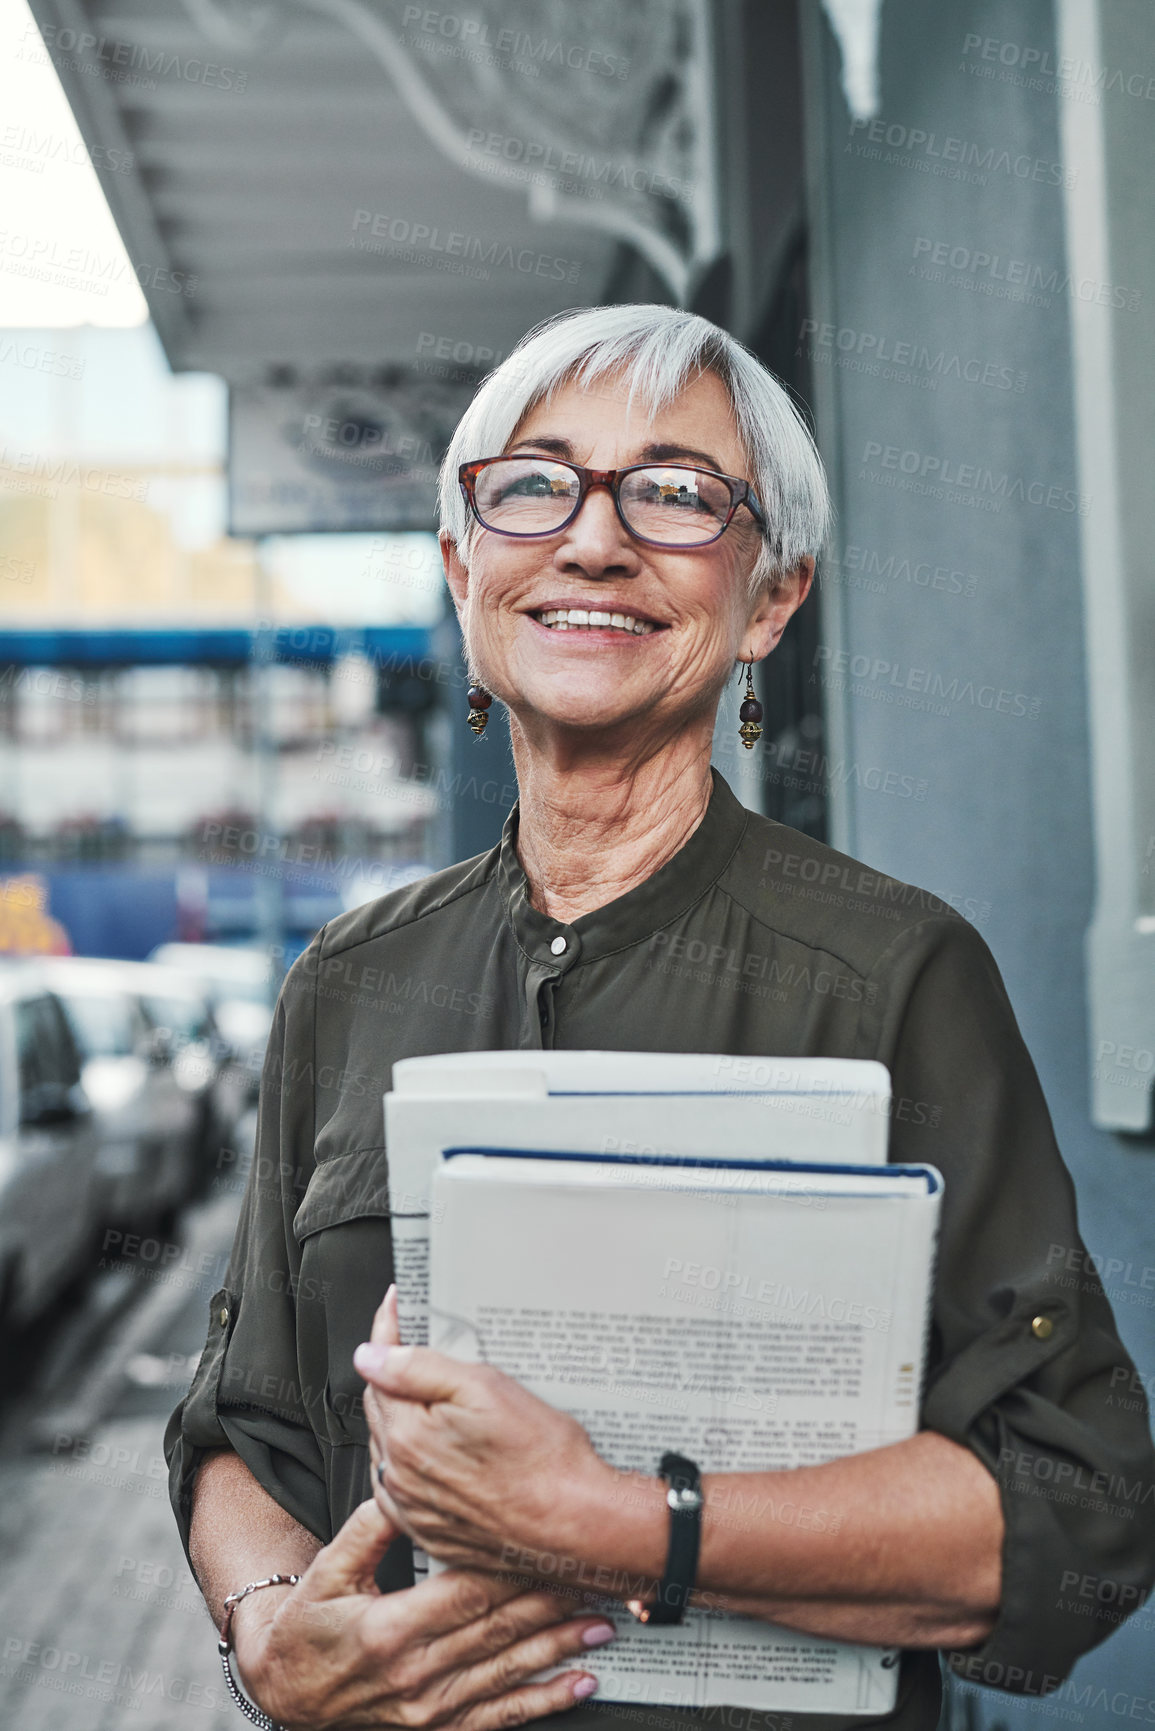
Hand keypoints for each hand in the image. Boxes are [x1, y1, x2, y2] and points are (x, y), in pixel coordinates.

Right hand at [231, 1493, 615, 1728]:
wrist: (286, 1689)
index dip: (513, 1571)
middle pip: (497, 1631)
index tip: (551, 1547)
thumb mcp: (329, 1568)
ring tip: (602, 1624)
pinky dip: (543, 1702)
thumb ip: (369, 1528)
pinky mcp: (436, 1727)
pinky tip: (578, 1684)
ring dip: (559, 1648)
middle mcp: (415, 1672)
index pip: (466, 1593)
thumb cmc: (308, 1624)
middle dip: (551, 1602)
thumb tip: (403, 1487)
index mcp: (390, 1628)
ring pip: (507, 1673)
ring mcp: (429, 1706)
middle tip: (595, 1578)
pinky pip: (498, 1717)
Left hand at [356, 1287, 612, 1574]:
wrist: (577, 1521)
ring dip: (402, 1421)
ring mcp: (415, 1510)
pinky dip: (410, 1464)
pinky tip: (437, 1450)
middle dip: (395, 1376)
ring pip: (390, 1450)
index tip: (394, 1311)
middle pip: (382, 1410)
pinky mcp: (431, 1532)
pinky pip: (402, 1490)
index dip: (387, 1335)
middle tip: (426, 1352)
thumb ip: (418, 1369)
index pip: (379, 1373)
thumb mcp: (485, 1389)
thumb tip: (370, 1356)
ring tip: (439, 1402)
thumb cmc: (544, 1460)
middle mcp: (403, 1478)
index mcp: (409, 1438)